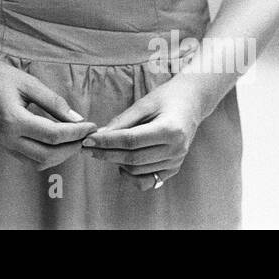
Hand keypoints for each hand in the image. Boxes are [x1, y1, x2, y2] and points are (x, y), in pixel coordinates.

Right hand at [0, 54, 96, 170]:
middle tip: (85, 134)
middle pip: (49, 155)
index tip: (92, 125)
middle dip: (72, 147)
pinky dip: (46, 154)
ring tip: (73, 138)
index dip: (77, 133)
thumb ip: (54, 102)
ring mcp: (2, 144)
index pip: (54, 135)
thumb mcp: (28, 82)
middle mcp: (7, 138)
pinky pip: (28, 159)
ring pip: (39, 163)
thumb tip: (77, 119)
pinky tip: (55, 141)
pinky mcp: (1, 145)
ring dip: (59, 155)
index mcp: (13, 120)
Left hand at [81, 74, 206, 189]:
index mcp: (170, 130)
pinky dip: (131, 175)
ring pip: (137, 171)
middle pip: (132, 159)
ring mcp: (176, 162)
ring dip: (115, 162)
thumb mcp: (143, 104)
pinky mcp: (173, 169)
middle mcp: (176, 150)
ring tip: (102, 150)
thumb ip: (122, 121)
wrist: (192, 102)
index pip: (131, 141)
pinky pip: (147, 180)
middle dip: (106, 153)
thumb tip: (99, 136)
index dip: (107, 142)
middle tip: (86, 147)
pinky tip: (121, 162)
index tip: (88, 139)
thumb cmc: (166, 98)